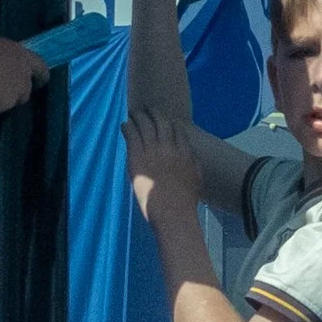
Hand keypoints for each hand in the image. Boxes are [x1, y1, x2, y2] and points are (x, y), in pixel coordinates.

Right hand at [0, 34, 48, 117]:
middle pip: (25, 93)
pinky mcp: (4, 105)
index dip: (38, 78)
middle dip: (12, 96)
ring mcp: (17, 92)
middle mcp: (24, 75)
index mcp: (23, 56)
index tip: (36, 84)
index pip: (41, 70)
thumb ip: (0, 61)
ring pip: (6, 104)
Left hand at [124, 103, 202, 220]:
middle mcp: (169, 146)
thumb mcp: (196, 176)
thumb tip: (190, 154)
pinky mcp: (137, 156)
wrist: (172, 211)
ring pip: (144, 125)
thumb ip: (193, 161)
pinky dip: (128, 127)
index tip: (163, 119)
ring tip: (134, 113)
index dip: (168, 121)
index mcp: (184, 151)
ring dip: (138, 117)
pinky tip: (125, 125)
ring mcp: (153, 150)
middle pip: (161, 122)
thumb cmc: (185, 199)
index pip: (176, 129)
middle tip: (147, 110)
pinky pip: (131, 135)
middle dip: (153, 113)